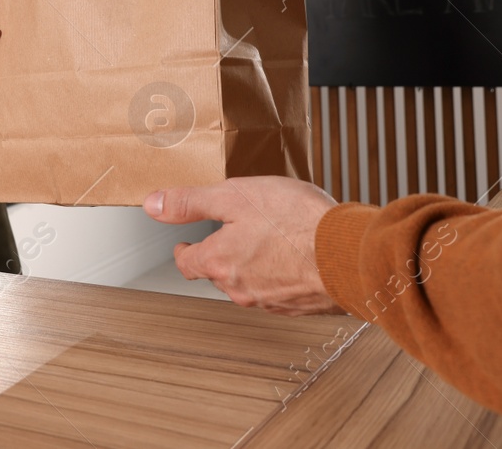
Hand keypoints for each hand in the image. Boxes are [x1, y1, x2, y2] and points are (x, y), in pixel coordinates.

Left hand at [145, 176, 344, 315]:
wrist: (348, 255)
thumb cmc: (297, 222)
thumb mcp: (235, 196)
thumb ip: (191, 202)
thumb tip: (153, 205)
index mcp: (220, 262)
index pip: (187, 263)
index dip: (183, 251)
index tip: (184, 245)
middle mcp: (241, 289)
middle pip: (218, 274)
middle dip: (219, 255)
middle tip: (228, 236)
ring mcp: (271, 302)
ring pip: (249, 283)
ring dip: (251, 265)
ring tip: (266, 240)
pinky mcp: (300, 306)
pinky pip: (279, 291)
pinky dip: (280, 275)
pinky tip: (294, 255)